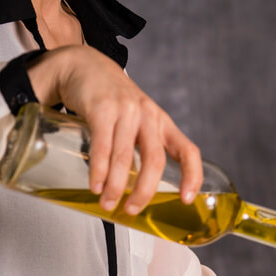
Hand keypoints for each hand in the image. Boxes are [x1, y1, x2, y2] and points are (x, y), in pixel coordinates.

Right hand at [26, 46, 201, 213]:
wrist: (82, 65)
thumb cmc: (111, 100)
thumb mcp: (136, 120)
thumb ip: (140, 146)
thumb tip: (137, 188)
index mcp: (162, 123)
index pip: (188, 151)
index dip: (192, 176)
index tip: (187, 199)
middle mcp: (149, 116)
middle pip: (155, 160)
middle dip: (145, 191)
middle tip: (132, 210)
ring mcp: (127, 111)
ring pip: (126, 157)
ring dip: (117, 186)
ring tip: (109, 203)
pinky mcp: (102, 108)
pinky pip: (103, 146)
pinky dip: (100, 170)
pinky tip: (96, 185)